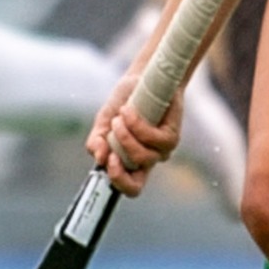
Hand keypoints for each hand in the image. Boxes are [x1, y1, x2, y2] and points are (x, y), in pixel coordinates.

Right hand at [85, 70, 182, 196]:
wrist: (142, 79)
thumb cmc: (124, 103)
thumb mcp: (104, 122)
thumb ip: (97, 141)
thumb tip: (99, 157)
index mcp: (131, 162)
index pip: (129, 188)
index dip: (117, 182)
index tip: (107, 159)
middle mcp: (148, 160)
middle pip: (136, 187)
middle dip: (119, 170)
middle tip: (110, 146)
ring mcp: (161, 151)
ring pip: (140, 157)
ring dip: (124, 135)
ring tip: (119, 116)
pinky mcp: (171, 136)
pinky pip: (151, 138)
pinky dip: (135, 123)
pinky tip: (127, 110)